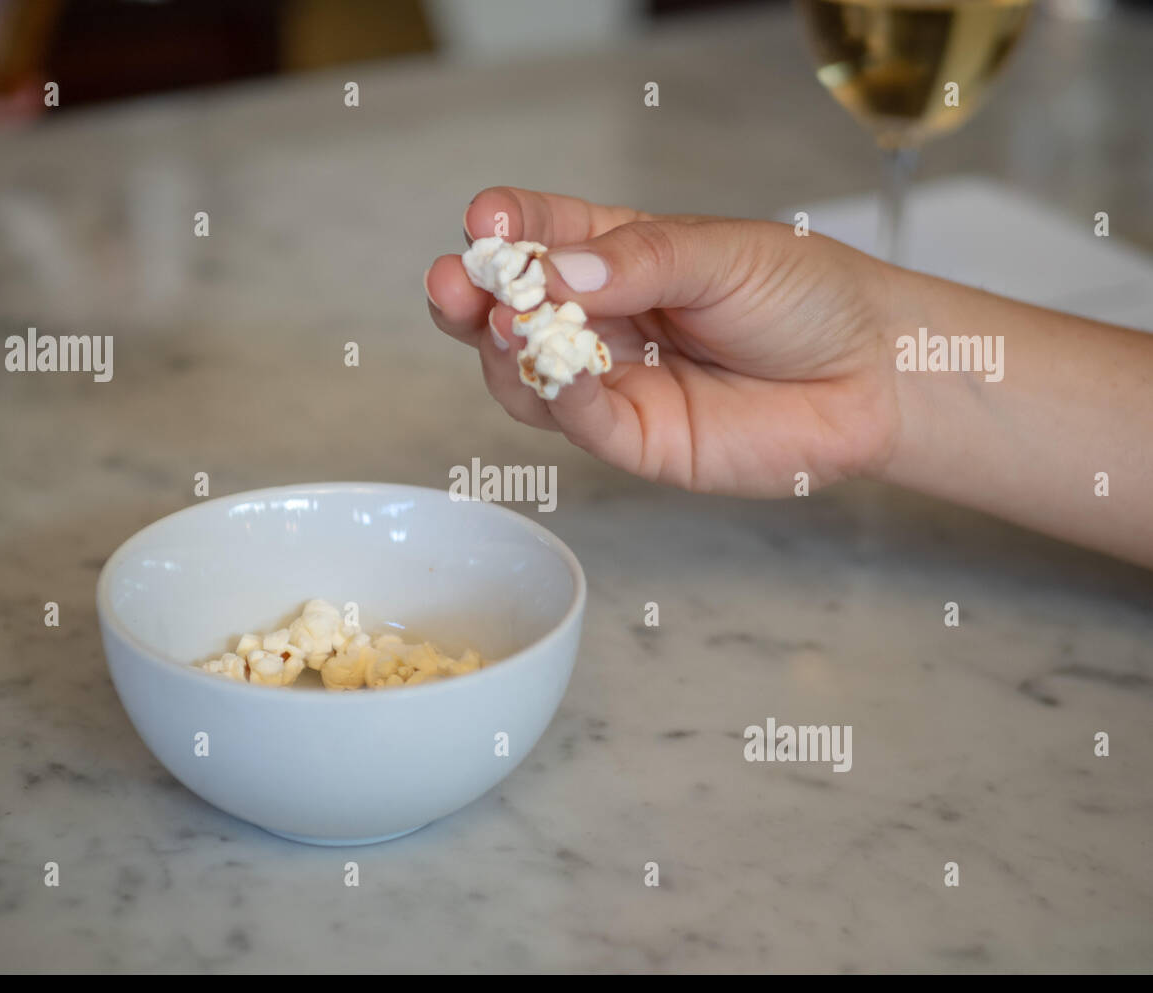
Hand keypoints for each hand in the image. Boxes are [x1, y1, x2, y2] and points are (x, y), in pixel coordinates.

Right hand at [425, 187, 897, 496]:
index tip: (484, 221)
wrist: (869, 374)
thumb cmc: (804, 297)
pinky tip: (559, 370)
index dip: (503, 228)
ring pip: (522, 373)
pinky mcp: (634, 439)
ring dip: (504, 350)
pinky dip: (560, 397)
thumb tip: (557, 272)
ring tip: (510, 326)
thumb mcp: (724, 253)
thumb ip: (641, 260)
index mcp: (616, 256)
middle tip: (454, 284)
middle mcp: (601, 319)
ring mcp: (612, 381)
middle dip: (470, 296)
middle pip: (506, 309)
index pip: (539, 235)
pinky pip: (579, 420)